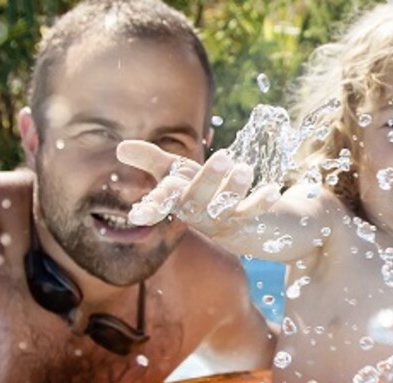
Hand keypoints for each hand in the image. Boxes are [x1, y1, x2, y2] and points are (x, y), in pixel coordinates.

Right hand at [117, 142, 279, 235]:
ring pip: (226, 207)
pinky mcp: (248, 222)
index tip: (137, 214)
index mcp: (179, 201)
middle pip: (198, 200)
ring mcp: (223, 221)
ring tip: (245, 168)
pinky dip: (262, 203)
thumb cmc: (203, 191)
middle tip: (222, 156)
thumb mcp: (177, 173)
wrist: (244, 223)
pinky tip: (273, 190)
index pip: (163, 204)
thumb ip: (152, 160)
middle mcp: (199, 214)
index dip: (152, 206)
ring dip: (234, 189)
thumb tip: (120, 148)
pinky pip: (254, 214)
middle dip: (207, 180)